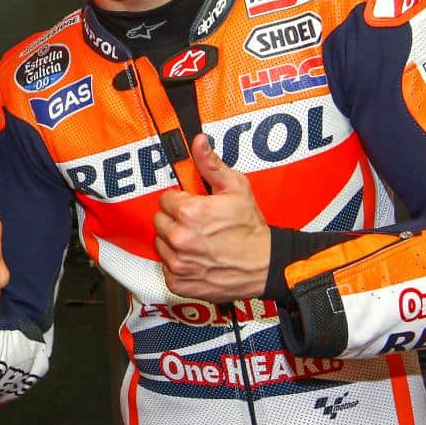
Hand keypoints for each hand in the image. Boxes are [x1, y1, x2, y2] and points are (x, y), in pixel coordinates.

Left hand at [153, 134, 269, 302]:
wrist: (265, 266)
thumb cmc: (251, 228)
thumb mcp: (236, 188)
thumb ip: (211, 164)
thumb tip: (198, 142)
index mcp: (189, 212)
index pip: (165, 199)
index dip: (180, 201)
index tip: (194, 206)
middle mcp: (179, 238)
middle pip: (159, 221)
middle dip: (175, 220)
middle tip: (197, 224)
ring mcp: (178, 263)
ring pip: (160, 244)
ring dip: (173, 241)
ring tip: (197, 241)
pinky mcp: (178, 282)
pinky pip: (166, 267)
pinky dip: (178, 263)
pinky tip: (196, 258)